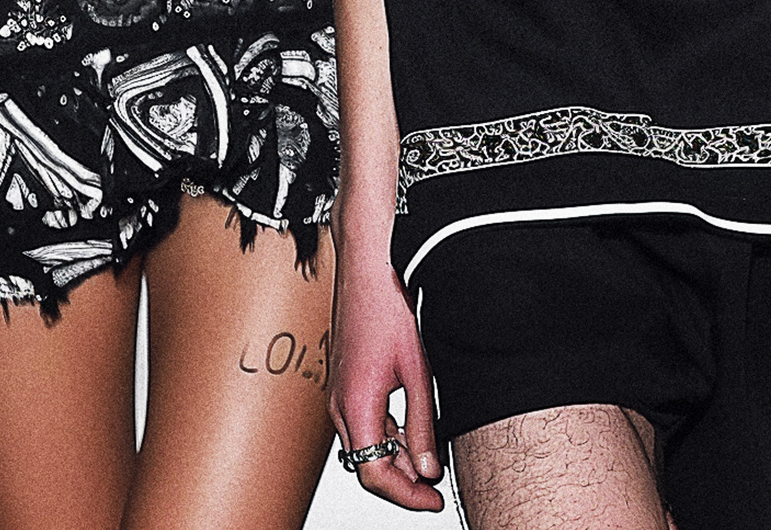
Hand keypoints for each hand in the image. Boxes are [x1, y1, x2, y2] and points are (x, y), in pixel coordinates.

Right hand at [328, 249, 442, 510]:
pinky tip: (406, 433)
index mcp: (356, 406)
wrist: (366, 271)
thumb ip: (422, 426)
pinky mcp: (342, 387)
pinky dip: (383, 438)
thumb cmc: (388, 309)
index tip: (432, 499)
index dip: (406, 496)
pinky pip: (359, 427)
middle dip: (401, 482)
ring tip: (425, 460)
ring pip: (362, 448)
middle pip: (365, 467)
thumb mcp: (417, 372)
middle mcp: (340, 407)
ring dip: (392, 460)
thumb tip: (427, 470)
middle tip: (433, 488)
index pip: (375, 474)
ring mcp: (338, 397)